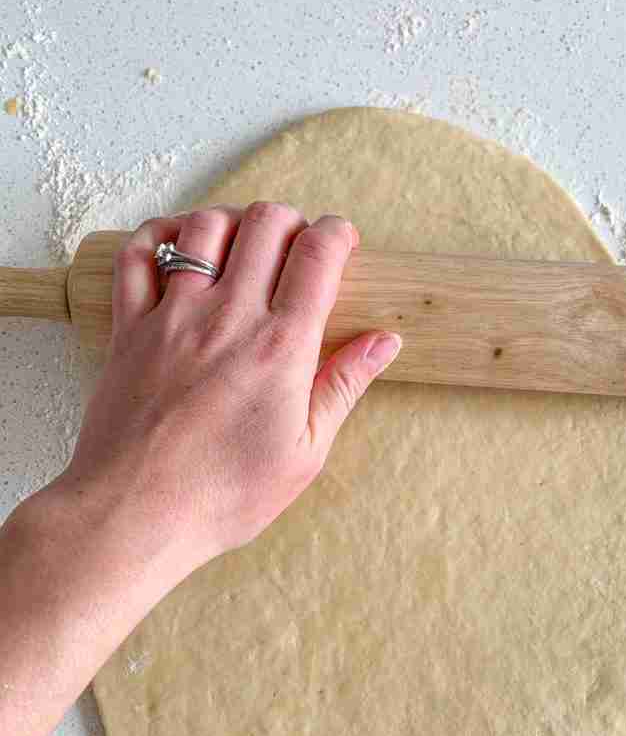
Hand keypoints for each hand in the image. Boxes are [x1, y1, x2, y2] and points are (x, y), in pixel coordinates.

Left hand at [57, 203, 400, 571]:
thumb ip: (343, 386)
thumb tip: (385, 341)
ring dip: (233, 221)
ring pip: (205, 226)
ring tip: (244, 245)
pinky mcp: (130, 327)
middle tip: (298, 247)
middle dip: (292, 221)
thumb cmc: (224, 495)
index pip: (318, 255)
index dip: (338, 234)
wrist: (136, 514)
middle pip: (266, 223)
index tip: (343, 243)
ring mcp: (173, 316)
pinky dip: (160, 235)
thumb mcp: (306, 452)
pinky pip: (137, 254)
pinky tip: (178, 245)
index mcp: (281, 348)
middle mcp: (228, 317)